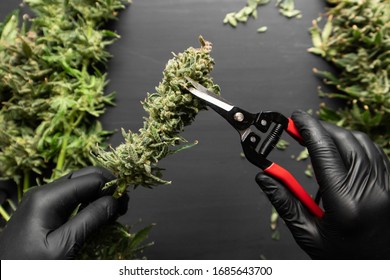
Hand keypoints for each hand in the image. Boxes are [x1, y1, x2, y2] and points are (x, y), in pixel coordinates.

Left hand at [0, 167, 127, 259]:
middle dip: (106, 187)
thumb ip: (90, 221)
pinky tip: (97, 214)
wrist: (3, 278)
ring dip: (99, 194)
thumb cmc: (29, 268)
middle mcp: (44, 192)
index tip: (125, 205)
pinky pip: (71, 198)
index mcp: (47, 197)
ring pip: (79, 185)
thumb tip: (115, 201)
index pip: (90, 179)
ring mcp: (43, 200)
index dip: (111, 187)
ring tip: (113, 212)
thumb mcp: (62, 247)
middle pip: (84, 176)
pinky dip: (88, 202)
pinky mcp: (44, 210)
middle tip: (122, 207)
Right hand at [256, 110, 389, 258]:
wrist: (378, 269)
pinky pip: (374, 151)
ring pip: (361, 142)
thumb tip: (264, 176)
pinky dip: (354, 144)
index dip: (307, 128)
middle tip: (299, 128)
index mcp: (345, 204)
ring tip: (317, 141)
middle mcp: (371, 190)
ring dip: (336, 134)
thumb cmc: (344, 257)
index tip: (294, 118)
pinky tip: (340, 151)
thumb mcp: (308, 234)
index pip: (324, 152)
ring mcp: (386, 186)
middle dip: (319, 128)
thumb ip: (284, 202)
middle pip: (343, 141)